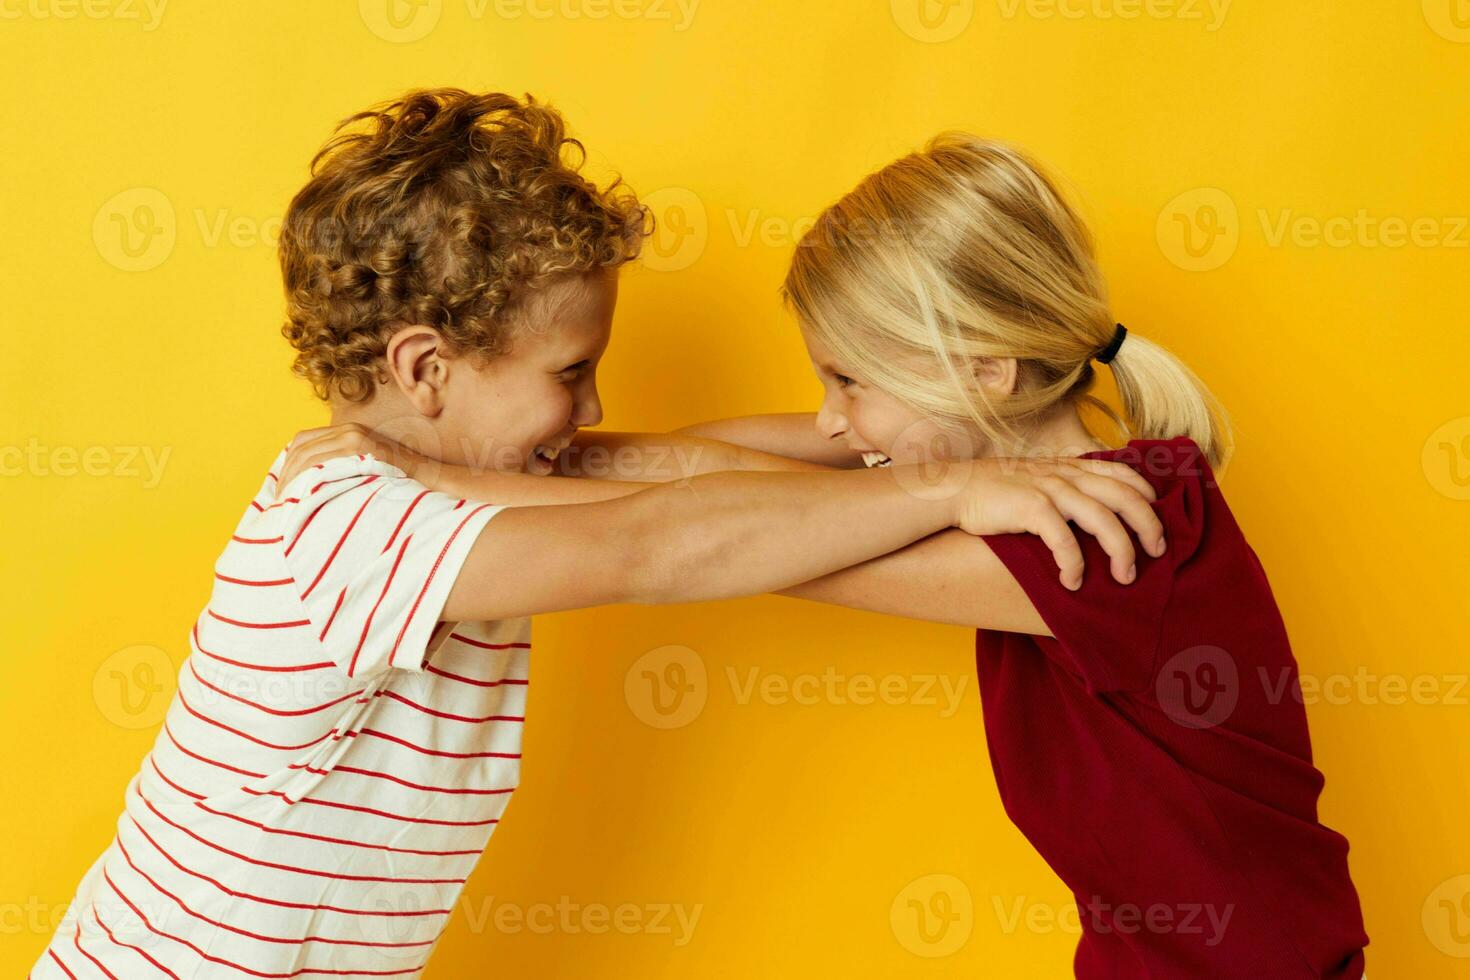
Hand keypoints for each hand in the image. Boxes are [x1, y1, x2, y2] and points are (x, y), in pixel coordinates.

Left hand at [274, 422, 417, 501]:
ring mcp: (356, 438)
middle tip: (280, 502)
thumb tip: (312, 488)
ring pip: (307, 457)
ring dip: (293, 482)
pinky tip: (304, 498)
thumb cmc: (401, 483)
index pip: (302, 442)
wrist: (434, 481)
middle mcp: (349, 430)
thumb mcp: (367, 470)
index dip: (287, 465)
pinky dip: (308, 481)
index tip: (283, 490)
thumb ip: (343, 469)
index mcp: (348, 431)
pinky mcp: (363, 449)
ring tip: (288, 505)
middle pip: (300, 449)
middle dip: (285, 476)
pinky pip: (322, 463)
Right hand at [952, 455, 1166, 590]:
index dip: (1148, 498)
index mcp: (1071, 467)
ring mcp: (1050, 489)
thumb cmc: (996, 491)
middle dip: (1149, 527)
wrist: (955, 489)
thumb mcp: (1038, 479)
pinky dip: (1074, 564)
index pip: (1124, 475)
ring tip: (1125, 576)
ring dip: (1121, 551)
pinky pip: (1064, 539)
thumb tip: (1092, 514)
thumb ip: (1066, 488)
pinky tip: (1072, 582)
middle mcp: (1066, 475)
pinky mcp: (1031, 507)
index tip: (1157, 524)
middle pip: (1125, 497)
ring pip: (1103, 519)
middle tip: (1157, 554)